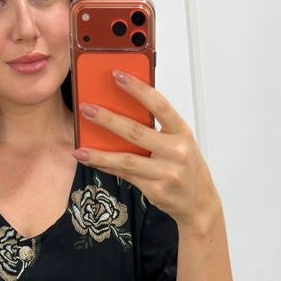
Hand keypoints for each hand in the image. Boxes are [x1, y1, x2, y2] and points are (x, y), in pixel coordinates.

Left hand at [74, 72, 220, 231]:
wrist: (200, 204)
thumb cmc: (188, 169)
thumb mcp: (179, 143)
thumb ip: (158, 129)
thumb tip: (122, 112)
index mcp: (182, 132)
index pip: (159, 105)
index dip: (138, 89)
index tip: (117, 75)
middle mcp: (176, 151)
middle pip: (136, 132)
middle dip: (108, 119)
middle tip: (87, 109)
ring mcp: (166, 173)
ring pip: (126, 160)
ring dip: (100, 154)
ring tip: (80, 149)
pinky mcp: (156, 190)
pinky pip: (126, 176)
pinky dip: (108, 168)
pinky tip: (94, 162)